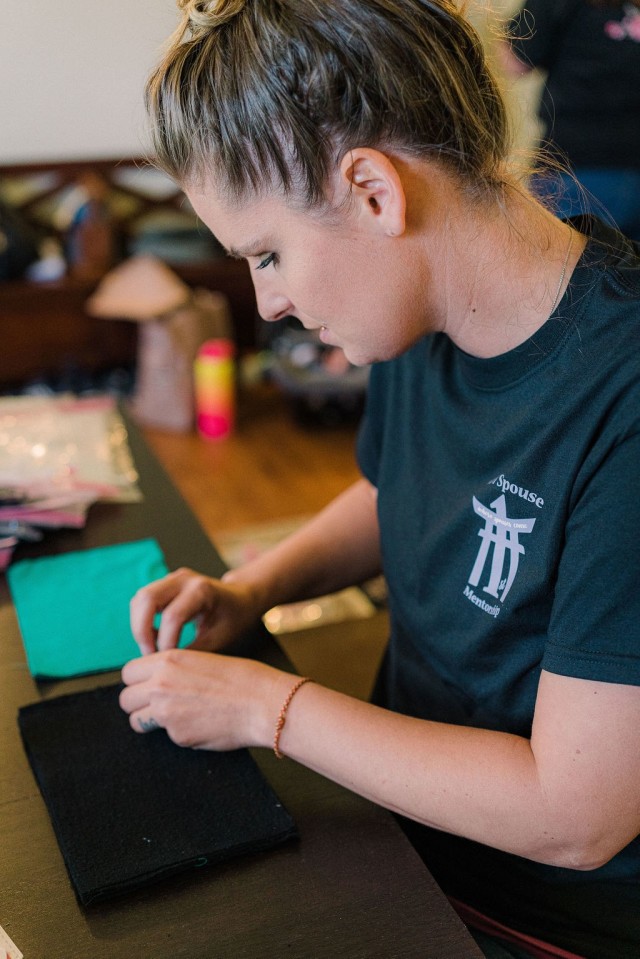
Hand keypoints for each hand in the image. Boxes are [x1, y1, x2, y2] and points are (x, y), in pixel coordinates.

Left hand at [119, 648, 287, 749]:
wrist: (262, 702)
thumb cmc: (241, 678)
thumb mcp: (201, 660)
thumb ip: (173, 670)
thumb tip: (153, 682)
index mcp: (168, 661)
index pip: (128, 673)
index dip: (137, 681)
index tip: (148, 686)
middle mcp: (160, 685)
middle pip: (125, 698)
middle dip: (138, 703)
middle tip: (156, 705)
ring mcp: (166, 712)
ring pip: (135, 721)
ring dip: (148, 721)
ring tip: (173, 717)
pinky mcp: (177, 735)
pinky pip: (164, 735)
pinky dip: (177, 732)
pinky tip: (198, 724)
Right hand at [130, 566, 263, 654]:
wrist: (240, 599)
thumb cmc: (234, 619)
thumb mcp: (220, 638)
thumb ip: (194, 653)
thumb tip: (169, 671)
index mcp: (202, 590)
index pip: (172, 617)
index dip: (165, 643)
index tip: (167, 663)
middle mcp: (183, 579)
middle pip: (146, 599)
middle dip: (142, 631)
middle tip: (149, 656)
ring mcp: (171, 579)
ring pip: (140, 598)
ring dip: (139, 626)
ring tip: (151, 649)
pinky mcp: (164, 585)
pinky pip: (142, 601)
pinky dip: (141, 620)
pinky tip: (155, 637)